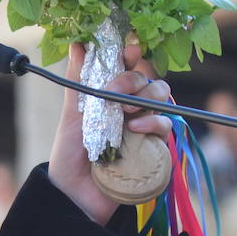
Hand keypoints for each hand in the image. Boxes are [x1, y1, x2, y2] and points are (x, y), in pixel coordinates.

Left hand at [47, 39, 174, 223]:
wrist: (74, 193)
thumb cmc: (71, 153)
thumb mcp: (71, 113)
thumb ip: (77, 79)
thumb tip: (77, 42)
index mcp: (111, 97)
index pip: (129, 68)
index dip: (132, 56)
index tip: (129, 51)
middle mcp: (131, 109)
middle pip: (149, 81)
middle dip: (135, 80)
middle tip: (117, 92)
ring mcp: (144, 128)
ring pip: (162, 99)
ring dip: (147, 98)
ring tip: (124, 111)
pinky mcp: (154, 149)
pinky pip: (166, 127)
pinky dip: (154, 122)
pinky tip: (135, 128)